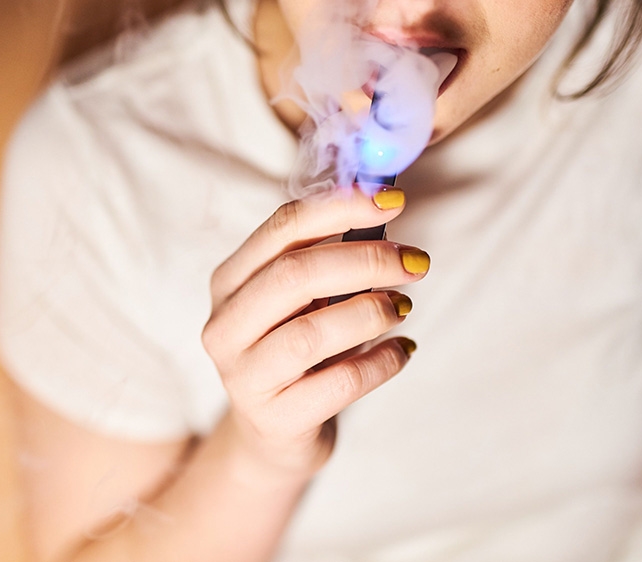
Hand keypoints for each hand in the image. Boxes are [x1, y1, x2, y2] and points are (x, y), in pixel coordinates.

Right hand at [201, 186, 429, 477]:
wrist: (273, 436)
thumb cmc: (295, 352)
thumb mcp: (297, 301)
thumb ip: (324, 256)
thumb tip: (385, 205)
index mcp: (228, 283)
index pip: (281, 228)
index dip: (340, 207)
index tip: (393, 200)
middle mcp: (225, 327)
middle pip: (294, 275)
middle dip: (365, 261)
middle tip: (416, 262)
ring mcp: (244, 378)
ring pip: (311, 334)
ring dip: (371, 313)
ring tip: (404, 307)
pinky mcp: (276, 420)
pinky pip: (339, 384)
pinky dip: (381, 362)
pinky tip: (403, 350)